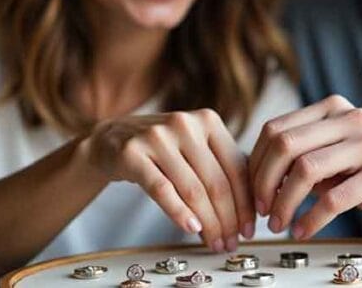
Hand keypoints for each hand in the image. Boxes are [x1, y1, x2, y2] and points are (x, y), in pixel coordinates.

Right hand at [87, 109, 254, 251]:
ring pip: (192, 189)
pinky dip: (179, 212)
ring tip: (214, 241)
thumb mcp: (195, 147)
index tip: (249, 229)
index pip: (236, 168)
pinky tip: (192, 229)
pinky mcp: (133, 153)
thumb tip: (248, 213)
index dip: (245, 203)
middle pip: (216, 182)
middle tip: (231, 242)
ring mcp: (157, 137)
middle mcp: (185, 124)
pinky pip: (161, 189)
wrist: (112, 139)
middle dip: (227, 219)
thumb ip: (221, 169)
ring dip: (207, 222)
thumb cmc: (162, 149)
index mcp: (208, 120)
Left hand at [248, 95, 361, 239]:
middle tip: (260, 210)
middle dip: (264, 181)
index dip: (257, 162)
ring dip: (284, 202)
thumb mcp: (336, 156)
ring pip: (305, 169)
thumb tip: (256, 174)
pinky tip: (303, 231)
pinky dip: (311, 219)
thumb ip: (302, 156)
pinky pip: (333, 199)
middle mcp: (351, 118)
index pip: (278, 128)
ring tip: (278, 223)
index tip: (252, 191)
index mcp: (335, 108)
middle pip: (286, 144)